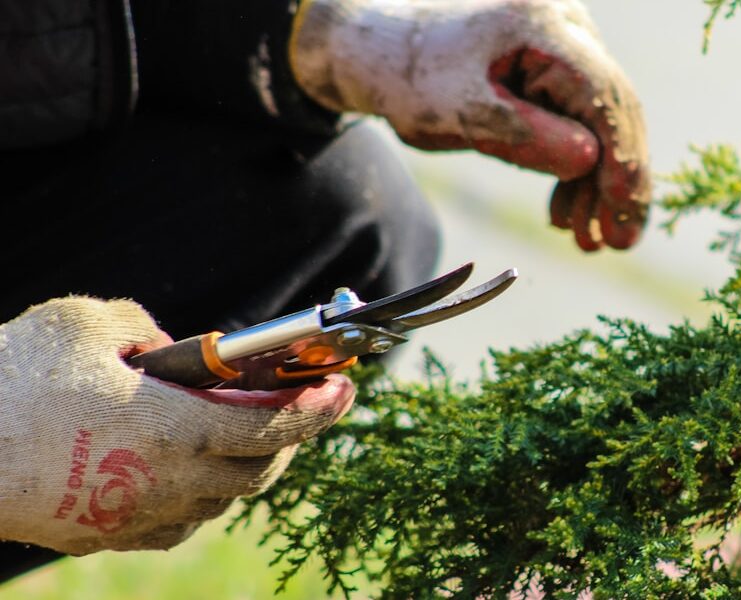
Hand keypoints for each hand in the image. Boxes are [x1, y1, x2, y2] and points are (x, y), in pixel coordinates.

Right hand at [0, 298, 353, 554]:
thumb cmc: (15, 379)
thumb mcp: (90, 323)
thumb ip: (151, 330)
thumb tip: (177, 350)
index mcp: (177, 430)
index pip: (275, 426)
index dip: (319, 409)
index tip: (347, 389)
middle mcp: (169, 483)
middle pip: (260, 471)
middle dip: (290, 438)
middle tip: (301, 406)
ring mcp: (137, 517)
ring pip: (221, 501)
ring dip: (244, 468)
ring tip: (246, 432)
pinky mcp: (104, 536)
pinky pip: (177, 521)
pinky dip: (200, 494)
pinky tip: (188, 469)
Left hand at [290, 0, 649, 250]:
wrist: (384, 52)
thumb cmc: (412, 77)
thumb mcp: (461, 114)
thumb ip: (525, 136)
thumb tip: (591, 162)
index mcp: (541, 27)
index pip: (603, 95)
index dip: (622, 157)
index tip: (624, 211)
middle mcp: (566, 28)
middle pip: (613, 109)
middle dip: (618, 181)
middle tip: (618, 242)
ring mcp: (566, 47)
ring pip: (601, 122)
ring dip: (597, 184)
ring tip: (588, 240)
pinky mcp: (558, 71)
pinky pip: (581, 122)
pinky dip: (576, 170)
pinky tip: (568, 212)